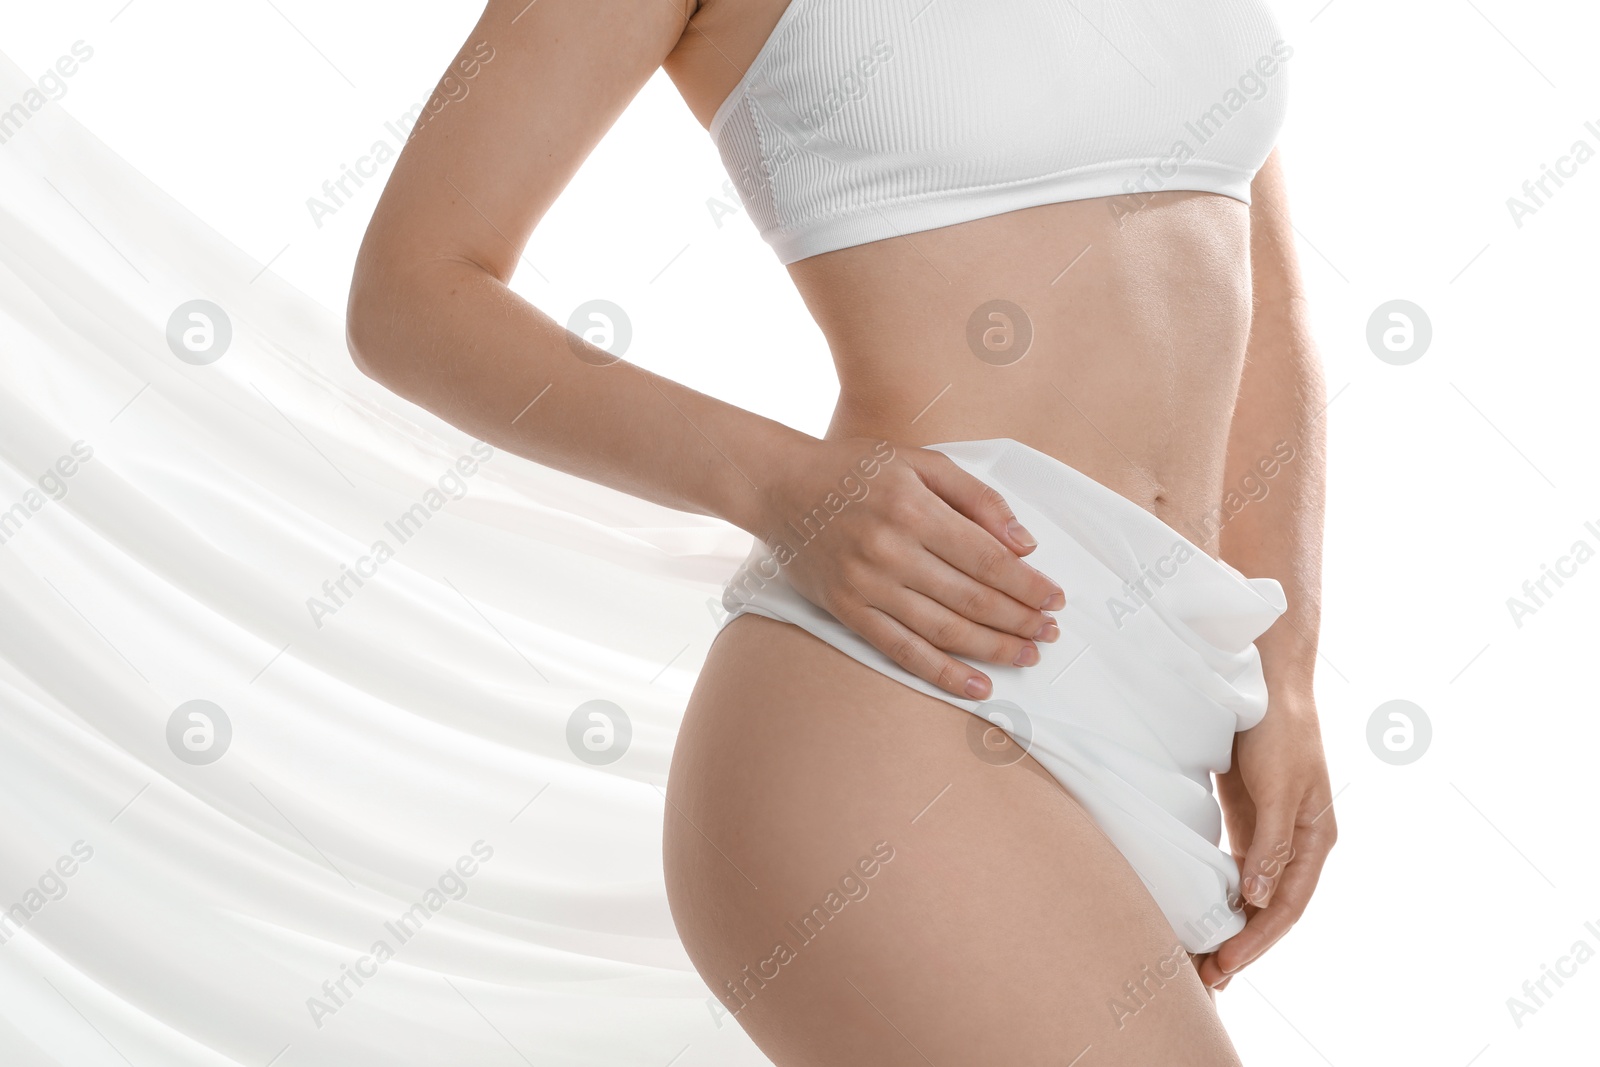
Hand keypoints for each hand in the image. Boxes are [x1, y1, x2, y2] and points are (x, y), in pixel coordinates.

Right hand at [753, 437, 1065, 699]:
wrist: (779, 486)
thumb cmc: (855, 469)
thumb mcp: (920, 461)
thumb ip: (976, 498)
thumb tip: (1024, 544)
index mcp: (914, 509)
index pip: (987, 558)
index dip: (1027, 585)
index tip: (1055, 599)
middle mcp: (891, 551)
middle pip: (972, 598)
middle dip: (1020, 620)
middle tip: (1050, 633)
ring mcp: (868, 586)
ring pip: (944, 630)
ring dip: (993, 649)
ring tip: (1027, 657)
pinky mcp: (848, 611)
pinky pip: (903, 651)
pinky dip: (943, 673)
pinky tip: (977, 686)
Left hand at [1199, 693, 1336, 989]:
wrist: (1267, 681)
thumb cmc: (1280, 729)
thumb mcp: (1277, 786)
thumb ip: (1269, 842)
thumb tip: (1257, 897)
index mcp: (1315, 838)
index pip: (1287, 905)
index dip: (1259, 940)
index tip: (1226, 965)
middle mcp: (1296, 841)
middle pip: (1271, 906)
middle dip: (1244, 943)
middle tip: (1207, 977)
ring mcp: (1271, 830)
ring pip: (1253, 891)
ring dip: (1231, 924)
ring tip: (1201, 956)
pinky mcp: (1248, 816)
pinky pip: (1236, 867)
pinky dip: (1221, 893)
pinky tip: (1201, 912)